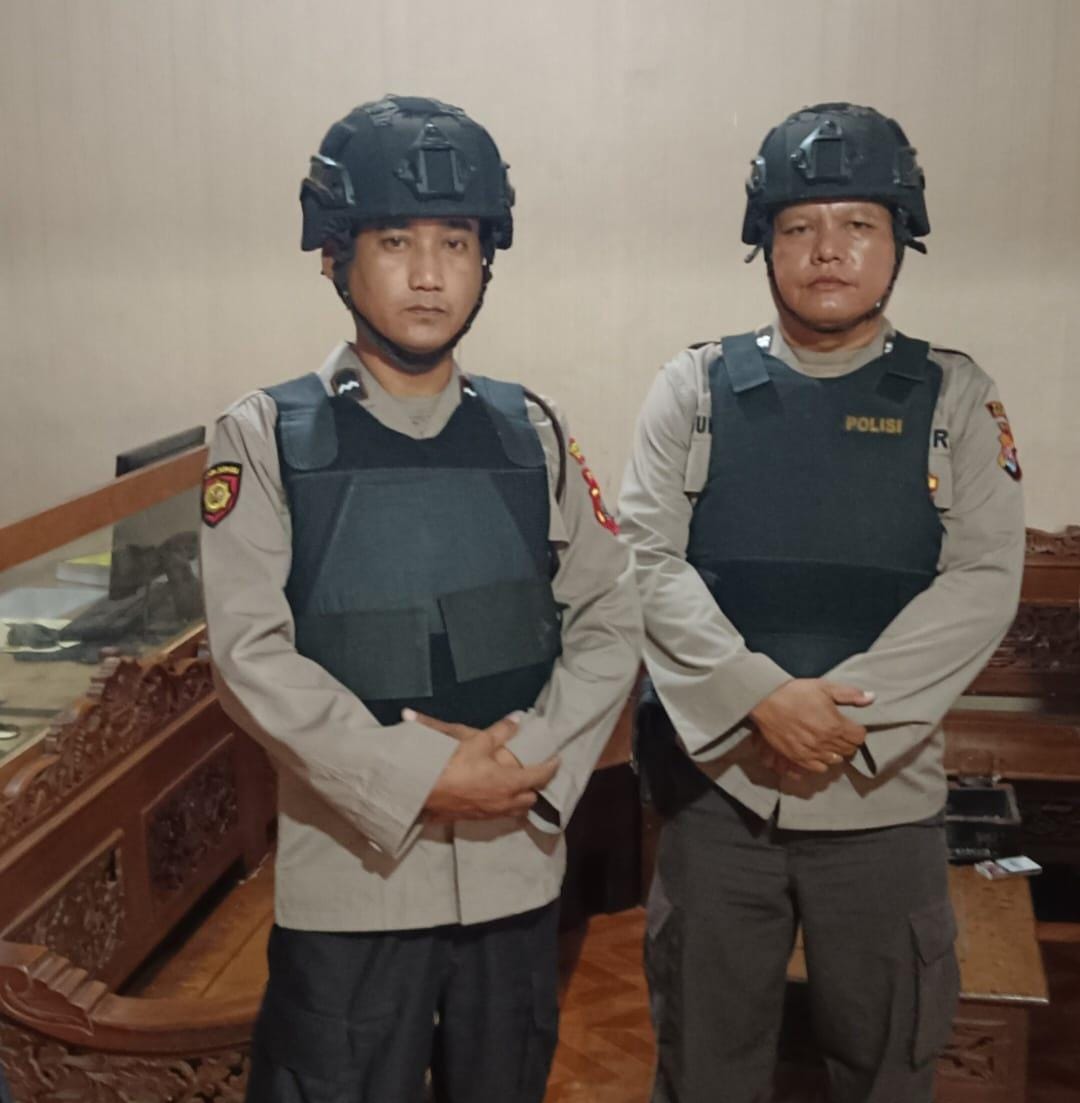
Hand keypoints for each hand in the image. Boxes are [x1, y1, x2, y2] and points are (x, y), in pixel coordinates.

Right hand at [410, 712, 558, 820]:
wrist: (422, 792)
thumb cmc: (453, 765)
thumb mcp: (477, 741)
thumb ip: (500, 731)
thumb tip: (518, 718)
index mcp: (510, 782)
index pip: (540, 776)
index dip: (551, 767)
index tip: (556, 759)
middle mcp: (505, 801)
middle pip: (531, 799)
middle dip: (536, 787)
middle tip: (535, 773)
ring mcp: (491, 813)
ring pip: (516, 810)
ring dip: (521, 799)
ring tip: (518, 786)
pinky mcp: (476, 818)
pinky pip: (500, 814)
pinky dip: (506, 805)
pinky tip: (496, 796)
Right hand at [749, 679, 872, 772]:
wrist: (766, 701)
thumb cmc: (796, 692)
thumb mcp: (824, 687)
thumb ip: (850, 694)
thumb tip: (872, 698)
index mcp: (836, 725)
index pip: (859, 737)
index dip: (857, 731)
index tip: (851, 725)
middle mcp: (826, 743)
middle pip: (848, 750)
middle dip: (848, 741)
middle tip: (840, 733)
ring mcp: (812, 753)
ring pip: (835, 761)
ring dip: (836, 752)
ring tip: (829, 743)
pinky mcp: (798, 758)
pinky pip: (818, 768)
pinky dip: (822, 762)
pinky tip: (817, 752)